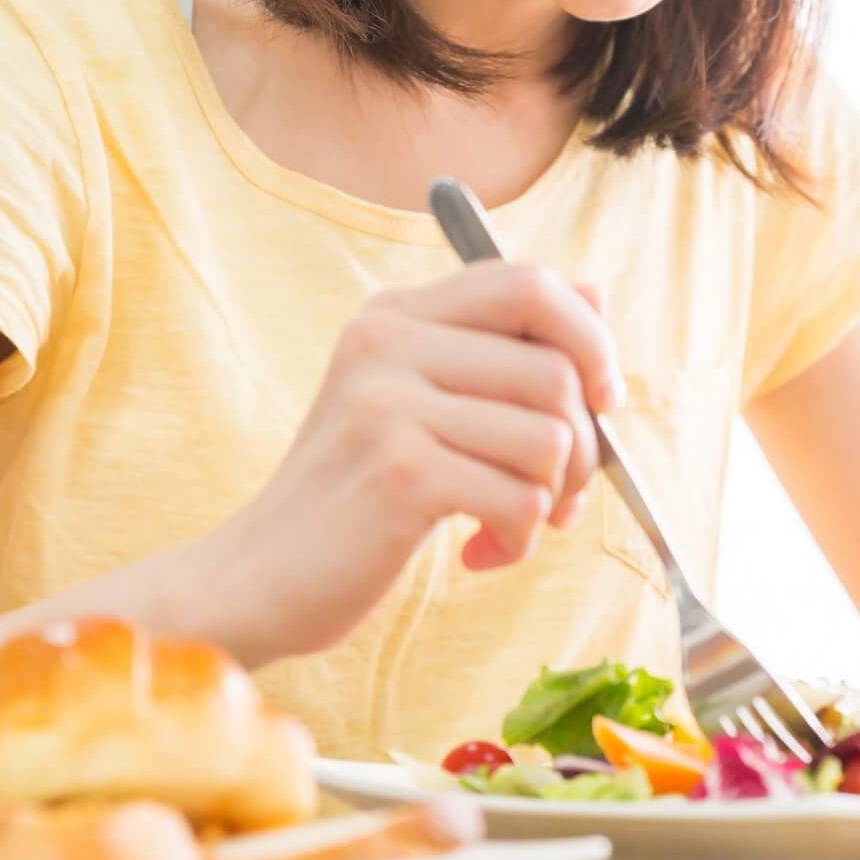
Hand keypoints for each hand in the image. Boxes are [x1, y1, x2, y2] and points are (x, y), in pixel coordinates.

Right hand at [204, 261, 623, 663]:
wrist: (257, 577)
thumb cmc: (356, 498)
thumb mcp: (421, 405)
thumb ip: (501, 349)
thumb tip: (596, 294)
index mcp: (397, 314)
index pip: (528, 282)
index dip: (590, 338)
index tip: (602, 399)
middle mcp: (388, 342)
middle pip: (556, 370)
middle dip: (584, 447)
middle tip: (556, 494)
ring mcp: (389, 403)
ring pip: (549, 439)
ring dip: (551, 501)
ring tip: (507, 524)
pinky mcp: (399, 472)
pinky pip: (521, 499)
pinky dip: (519, 540)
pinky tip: (479, 553)